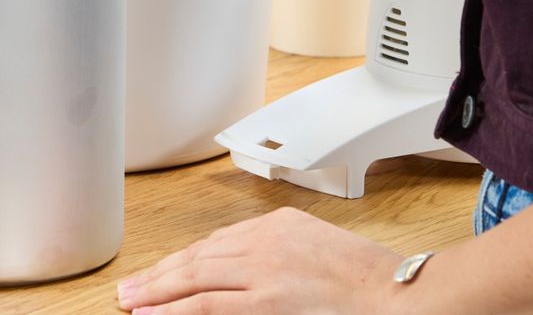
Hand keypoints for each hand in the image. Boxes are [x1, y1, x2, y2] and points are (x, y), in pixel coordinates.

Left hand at [116, 207, 403, 314]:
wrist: (402, 297)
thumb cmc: (372, 282)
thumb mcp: (318, 249)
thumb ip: (280, 255)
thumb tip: (246, 275)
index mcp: (279, 226)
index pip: (217, 243)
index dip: (183, 262)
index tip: (162, 273)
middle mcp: (266, 242)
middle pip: (199, 258)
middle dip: (161, 276)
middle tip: (130, 289)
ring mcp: (265, 272)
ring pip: (195, 280)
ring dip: (158, 293)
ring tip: (131, 303)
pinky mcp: (268, 302)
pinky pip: (208, 306)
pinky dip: (175, 311)